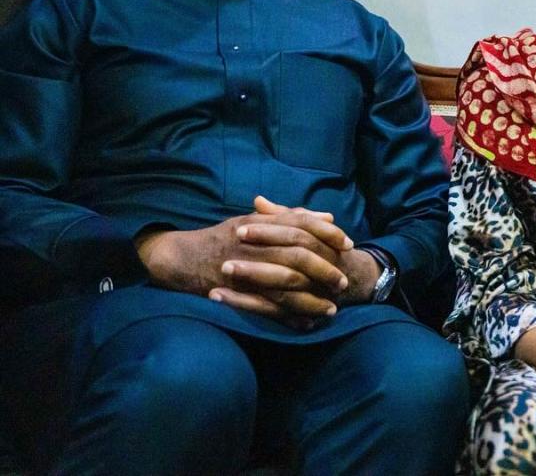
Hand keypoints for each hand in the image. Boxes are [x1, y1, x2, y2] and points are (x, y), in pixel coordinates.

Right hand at [134, 196, 354, 325]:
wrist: (182, 258)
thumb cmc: (225, 238)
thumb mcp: (256, 220)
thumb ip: (292, 217)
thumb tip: (328, 217)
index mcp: (259, 223)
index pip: (301, 224)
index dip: (328, 233)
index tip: (348, 245)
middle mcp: (253, 244)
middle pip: (297, 255)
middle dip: (324, 269)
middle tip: (342, 282)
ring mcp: (243, 270)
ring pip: (285, 285)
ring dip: (311, 299)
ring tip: (332, 308)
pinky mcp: (234, 294)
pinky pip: (266, 309)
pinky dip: (288, 317)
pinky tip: (307, 323)